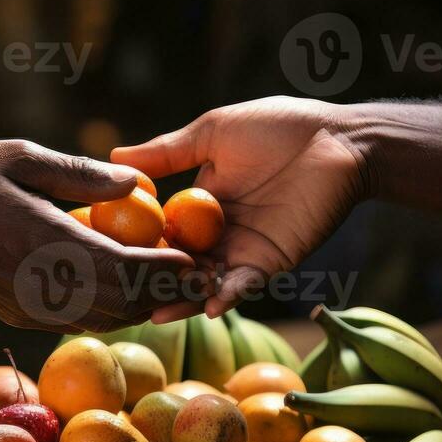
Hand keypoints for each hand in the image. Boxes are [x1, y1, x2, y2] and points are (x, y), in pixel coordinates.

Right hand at [0, 140, 193, 332]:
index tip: (192, 258)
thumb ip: (81, 173)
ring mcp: (30, 308)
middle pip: (121, 303)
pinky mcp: (19, 316)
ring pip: (103, 319)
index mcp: (45, 243)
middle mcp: (42, 286)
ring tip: (168, 285)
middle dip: (162, 293)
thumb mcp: (22, 157)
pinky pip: (78, 321)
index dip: (163, 268)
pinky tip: (125, 291)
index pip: (122, 269)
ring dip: (140, 306)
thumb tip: (135, 182)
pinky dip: (110, 310)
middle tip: (194, 276)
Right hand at [113, 97, 368, 319]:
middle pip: (177, 263)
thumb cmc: (280, 128)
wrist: (339, 141)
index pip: (160, 230)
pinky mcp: (271, 263)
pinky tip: (205, 306)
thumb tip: (115, 154)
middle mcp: (216, 233)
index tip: (102, 254)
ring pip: (205, 282)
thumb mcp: (212, 134)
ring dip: (183, 297)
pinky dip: (225, 296)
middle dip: (152, 281)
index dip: (134, 243)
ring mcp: (242, 251)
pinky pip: (243, 285)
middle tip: (120, 297)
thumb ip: (167, 151)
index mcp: (199, 204)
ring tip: (154, 313)